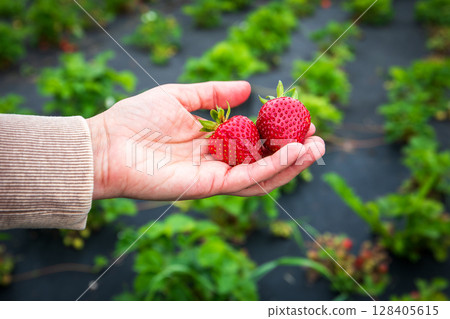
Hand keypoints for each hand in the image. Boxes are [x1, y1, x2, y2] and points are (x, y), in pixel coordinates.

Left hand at [87, 81, 324, 200]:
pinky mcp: (208, 187)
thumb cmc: (135, 119)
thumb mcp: (180, 97)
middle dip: (293, 154)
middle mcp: (216, 163)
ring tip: (315, 148)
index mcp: (211, 143)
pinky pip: (246, 179)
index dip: (278, 135)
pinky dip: (271, 168)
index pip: (253, 143)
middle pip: (263, 163)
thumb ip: (213, 94)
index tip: (300, 119)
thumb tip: (247, 88)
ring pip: (261, 176)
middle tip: (318, 140)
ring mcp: (213, 177)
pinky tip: (292, 153)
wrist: (105, 144)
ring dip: (290, 164)